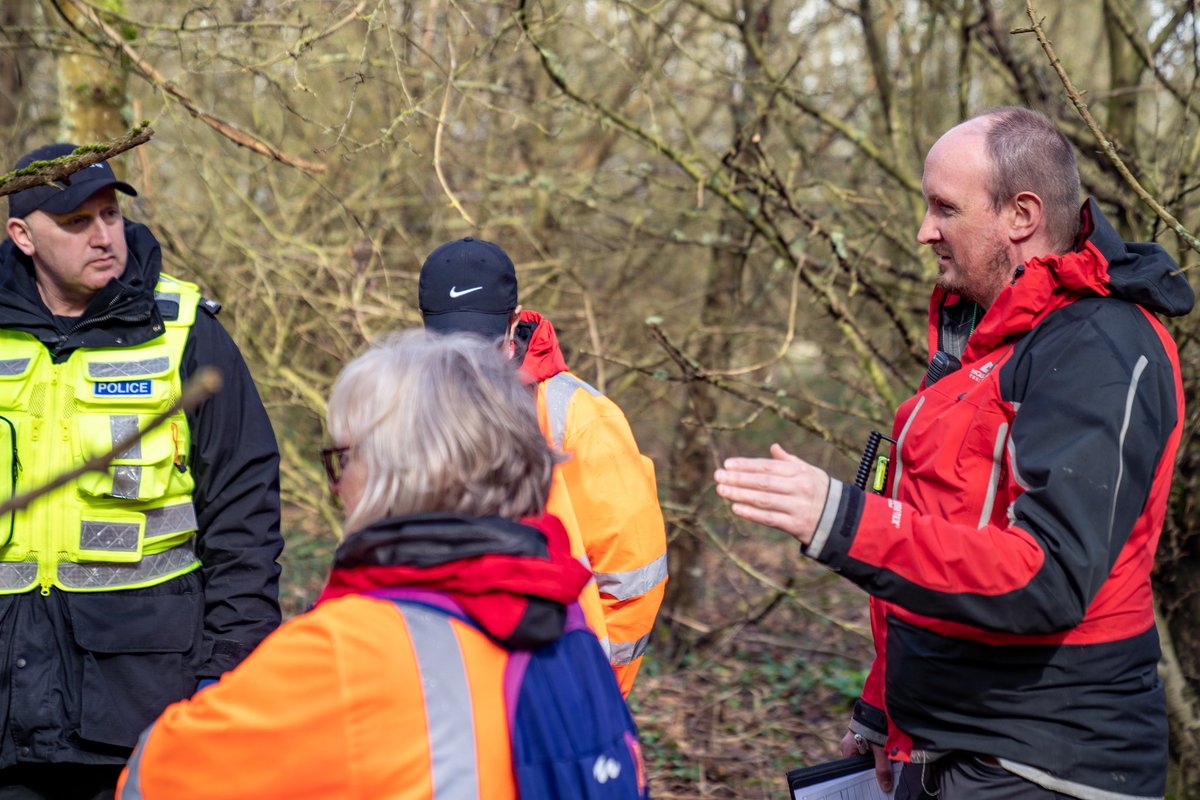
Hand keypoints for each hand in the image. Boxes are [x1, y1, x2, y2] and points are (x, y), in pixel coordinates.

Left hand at [713, 444, 829, 545]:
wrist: (842, 519)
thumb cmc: (820, 491)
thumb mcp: (810, 471)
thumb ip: (789, 461)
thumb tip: (773, 447)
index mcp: (800, 472)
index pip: (768, 467)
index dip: (746, 465)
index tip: (727, 464)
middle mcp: (799, 488)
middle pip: (763, 482)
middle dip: (738, 479)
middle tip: (717, 476)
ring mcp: (797, 507)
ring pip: (763, 500)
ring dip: (739, 494)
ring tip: (721, 490)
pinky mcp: (796, 525)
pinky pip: (769, 518)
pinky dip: (751, 513)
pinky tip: (735, 507)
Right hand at [840, 730, 892, 792]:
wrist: (877, 705)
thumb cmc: (874, 726)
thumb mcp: (880, 750)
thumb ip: (882, 768)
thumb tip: (885, 786)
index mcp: (847, 750)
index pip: (855, 768)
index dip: (866, 773)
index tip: (876, 778)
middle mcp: (848, 744)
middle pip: (861, 762)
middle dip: (873, 765)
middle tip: (883, 768)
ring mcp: (855, 738)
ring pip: (867, 754)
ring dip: (876, 756)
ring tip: (885, 756)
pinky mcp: (863, 733)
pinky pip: (869, 746)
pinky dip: (877, 749)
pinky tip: (884, 747)